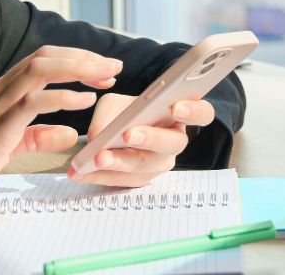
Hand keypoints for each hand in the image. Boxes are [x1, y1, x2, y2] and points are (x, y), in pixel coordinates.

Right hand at [0, 46, 121, 213]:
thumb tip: (70, 133)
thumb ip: (39, 136)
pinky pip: (31, 103)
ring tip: (104, 77)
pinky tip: (83, 102)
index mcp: (2, 91)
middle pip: (44, 58)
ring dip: (77, 70)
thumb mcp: (11, 146)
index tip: (102, 67)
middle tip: (113, 66)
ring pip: (38, 71)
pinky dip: (61, 98)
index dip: (74, 58)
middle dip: (82, 58)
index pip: (41, 60)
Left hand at [67, 94, 215, 187]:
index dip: (194, 111)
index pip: (203, 113)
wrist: (115, 130)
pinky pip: (125, 180)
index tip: (175, 107)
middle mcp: (176, 141)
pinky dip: (101, 175)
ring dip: (120, 162)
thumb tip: (99, 137)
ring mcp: (160, 163)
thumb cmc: (123, 112)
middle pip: (173, 144)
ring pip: (147, 166)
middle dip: (150, 138)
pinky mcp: (142, 180)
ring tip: (97, 158)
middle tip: (127, 135)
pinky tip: (82, 171)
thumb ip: (110, 115)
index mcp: (180, 115)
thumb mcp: (114, 104)